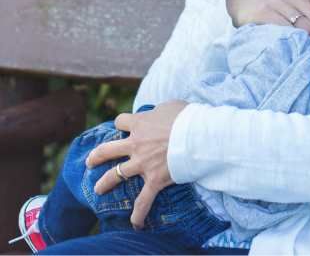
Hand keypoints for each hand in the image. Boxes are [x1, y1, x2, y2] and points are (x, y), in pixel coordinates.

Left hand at [87, 101, 188, 229]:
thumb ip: (159, 110)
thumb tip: (158, 114)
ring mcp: (142, 163)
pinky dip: (139, 213)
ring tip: (98, 189)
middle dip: (97, 155)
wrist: (199, 135)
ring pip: (115, 174)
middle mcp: (136, 144)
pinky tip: (135, 223)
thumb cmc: (188, 117)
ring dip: (105, 183)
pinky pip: (144, 200)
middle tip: (91, 161)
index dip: (123, 123)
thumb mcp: (171, 105)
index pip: (121, 121)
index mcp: (139, 124)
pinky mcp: (155, 179)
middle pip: (107, 149)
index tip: (127, 126)